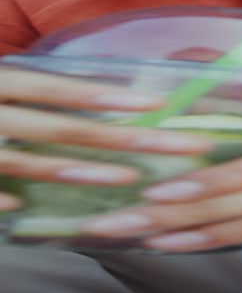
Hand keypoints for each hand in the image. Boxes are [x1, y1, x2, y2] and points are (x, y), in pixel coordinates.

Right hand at [0, 66, 214, 210]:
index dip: (101, 95)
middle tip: (174, 147)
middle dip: (119, 139)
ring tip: (125, 180)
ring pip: (19, 160)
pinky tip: (20, 209)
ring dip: (72, 172)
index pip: (53, 86)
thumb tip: (107, 92)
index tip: (156, 103)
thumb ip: (35, 87)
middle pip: (53, 126)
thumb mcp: (3, 82)